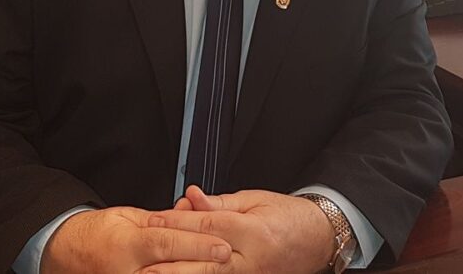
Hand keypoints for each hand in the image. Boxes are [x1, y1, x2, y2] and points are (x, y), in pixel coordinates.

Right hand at [40, 205, 232, 273]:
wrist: (67, 253)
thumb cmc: (97, 233)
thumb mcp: (128, 217)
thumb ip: (161, 219)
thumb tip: (191, 213)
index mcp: (126, 244)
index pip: (167, 243)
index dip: (197, 245)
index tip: (223, 246)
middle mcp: (126, 271)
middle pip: (173, 270)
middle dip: (203, 265)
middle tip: (229, 261)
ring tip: (218, 270)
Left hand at [152, 186, 333, 273]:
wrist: (318, 239)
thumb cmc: (289, 217)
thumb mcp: (254, 199)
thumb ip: (219, 203)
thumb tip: (191, 197)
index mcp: (254, 232)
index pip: (209, 226)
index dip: (178, 222)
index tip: (155, 220)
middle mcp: (253, 260)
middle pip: (204, 261)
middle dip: (171, 259)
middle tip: (144, 256)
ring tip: (153, 273)